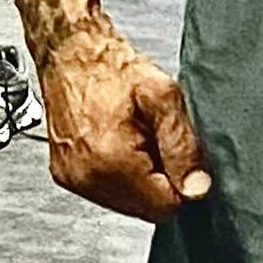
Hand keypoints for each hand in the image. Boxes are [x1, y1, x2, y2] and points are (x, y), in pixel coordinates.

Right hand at [36, 20, 211, 223]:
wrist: (71, 53)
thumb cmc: (111, 67)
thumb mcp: (163, 96)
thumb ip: (182, 144)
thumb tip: (197, 187)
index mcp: (111, 161)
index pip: (164, 206)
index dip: (181, 182)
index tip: (178, 154)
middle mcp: (86, 177)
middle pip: (145, 209)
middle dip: (160, 181)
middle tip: (156, 140)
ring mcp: (72, 179)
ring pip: (127, 204)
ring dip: (141, 179)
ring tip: (137, 138)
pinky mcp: (65, 176)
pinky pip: (106, 193)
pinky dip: (121, 176)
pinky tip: (121, 143)